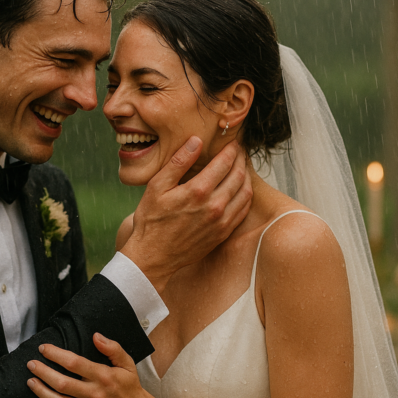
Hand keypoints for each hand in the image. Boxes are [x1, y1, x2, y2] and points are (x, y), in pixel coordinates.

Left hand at [26, 333, 153, 397]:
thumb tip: (96, 336)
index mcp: (103, 376)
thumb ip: (112, 348)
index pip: (74, 363)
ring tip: (30, 381)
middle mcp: (93, 394)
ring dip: (41, 392)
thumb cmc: (129, 386)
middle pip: (62, 383)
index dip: (56, 354)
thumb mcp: (127, 363)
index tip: (44, 348)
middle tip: (31, 364)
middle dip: (43, 372)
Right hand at [121, 137, 251, 292]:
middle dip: (241, 159)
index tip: (231, 142)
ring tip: (241, 166)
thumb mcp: (156, 187)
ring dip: (246, 176)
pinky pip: (243, 210)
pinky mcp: (223, 233)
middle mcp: (214, 206)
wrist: (153, 256)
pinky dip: (245, 195)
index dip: (231, 149)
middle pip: (239, 175)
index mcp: (198, 191)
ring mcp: (221, 221)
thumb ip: (178, 163)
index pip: (224, 162)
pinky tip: (240, 189)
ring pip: (245, 192)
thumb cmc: (151, 220)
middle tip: (239, 151)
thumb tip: (196, 141)